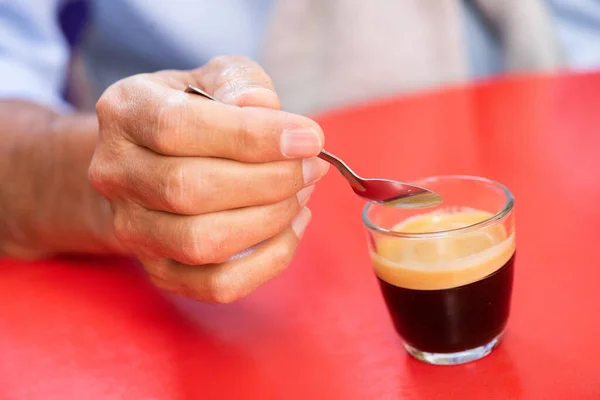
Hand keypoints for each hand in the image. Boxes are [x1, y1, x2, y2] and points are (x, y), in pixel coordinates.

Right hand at [89, 56, 328, 302]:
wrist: (151, 161)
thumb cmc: (192, 114)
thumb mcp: (211, 79)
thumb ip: (237, 83)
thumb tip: (265, 106)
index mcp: (124, 113)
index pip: (178, 127)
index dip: (251, 136)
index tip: (309, 139)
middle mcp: (116, 174)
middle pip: (190, 190)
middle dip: (270, 181)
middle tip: (312, 168)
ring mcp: (131, 228)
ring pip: (202, 242)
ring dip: (269, 220)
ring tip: (302, 193)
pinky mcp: (158, 269)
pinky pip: (215, 284)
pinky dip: (267, 261)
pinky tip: (292, 226)